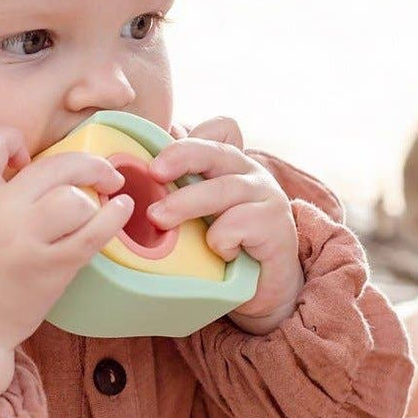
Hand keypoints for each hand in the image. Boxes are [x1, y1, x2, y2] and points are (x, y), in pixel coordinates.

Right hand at [0, 127, 132, 357]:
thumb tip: (37, 170)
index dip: (11, 139)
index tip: (24, 158)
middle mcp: (0, 214)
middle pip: (53, 165)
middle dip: (86, 163)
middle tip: (102, 172)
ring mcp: (26, 242)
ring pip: (76, 198)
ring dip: (96, 196)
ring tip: (106, 201)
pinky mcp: (50, 270)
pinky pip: (92, 235)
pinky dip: (113, 218)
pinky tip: (121, 209)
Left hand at [146, 117, 303, 335]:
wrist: (264, 288)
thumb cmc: (223, 243)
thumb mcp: (198, 211)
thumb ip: (179, 186)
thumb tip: (140, 167)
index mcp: (230, 163)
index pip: (221, 128)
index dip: (192, 135)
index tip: (158, 157)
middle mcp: (250, 173)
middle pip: (217, 149)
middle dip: (181, 156)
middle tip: (153, 172)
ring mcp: (267, 197)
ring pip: (224, 188)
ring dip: (187, 202)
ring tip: (158, 218)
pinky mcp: (277, 226)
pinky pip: (241, 223)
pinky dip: (221, 238)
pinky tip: (218, 252)